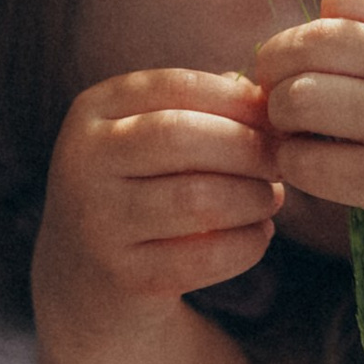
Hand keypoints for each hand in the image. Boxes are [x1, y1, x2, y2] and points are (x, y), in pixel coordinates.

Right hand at [35, 66, 281, 334]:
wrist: (87, 277)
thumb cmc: (141, 185)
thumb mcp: (152, 135)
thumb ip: (204, 108)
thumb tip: (269, 100)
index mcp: (94, 111)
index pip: (174, 86)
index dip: (235, 98)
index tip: (274, 115)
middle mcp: (84, 162)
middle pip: (181, 136)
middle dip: (247, 146)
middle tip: (280, 161)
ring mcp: (98, 222)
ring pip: (197, 199)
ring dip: (252, 197)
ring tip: (270, 198)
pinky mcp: (122, 277)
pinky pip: (202, 258)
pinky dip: (246, 244)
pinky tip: (259, 234)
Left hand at [251, 0, 363, 275]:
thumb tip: (310, 24)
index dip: (316, 27)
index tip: (316, 55)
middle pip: (305, 48)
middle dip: (276, 68)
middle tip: (278, 89)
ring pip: (298, 104)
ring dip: (280, 117)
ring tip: (293, 128)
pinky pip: (312, 165)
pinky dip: (295, 162)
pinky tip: (310, 164)